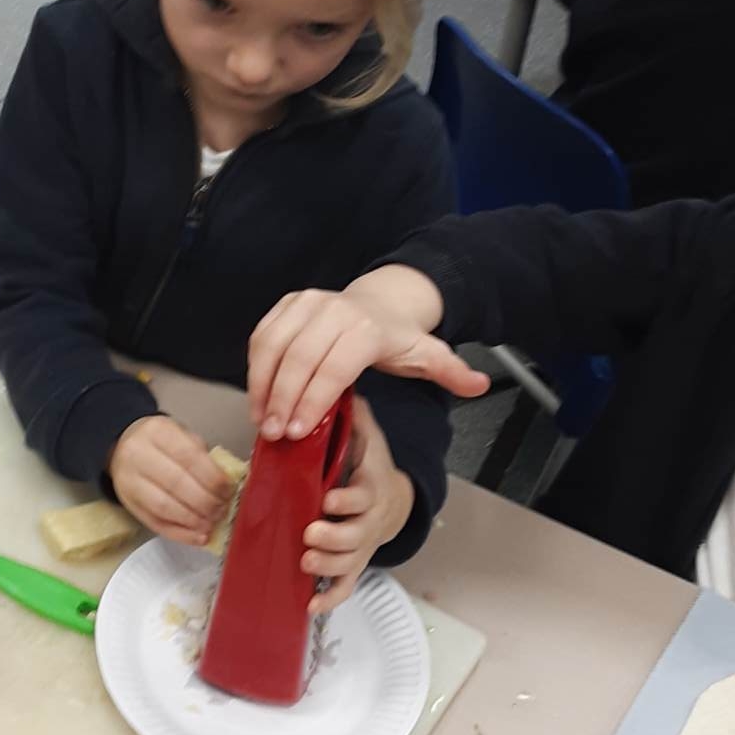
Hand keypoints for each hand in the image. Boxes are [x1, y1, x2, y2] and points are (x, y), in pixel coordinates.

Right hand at [108, 415, 233, 545]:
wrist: (124, 448)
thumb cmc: (162, 444)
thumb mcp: (183, 437)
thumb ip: (204, 458)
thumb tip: (227, 486)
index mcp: (157, 432)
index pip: (189, 457)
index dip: (212, 478)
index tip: (227, 490)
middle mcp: (138, 455)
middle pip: (176, 483)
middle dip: (205, 501)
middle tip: (222, 509)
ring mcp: (130, 483)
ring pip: (164, 507)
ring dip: (194, 520)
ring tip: (212, 523)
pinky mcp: (130, 505)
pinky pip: (156, 524)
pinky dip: (181, 534)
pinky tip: (199, 536)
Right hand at [249, 266, 489, 441]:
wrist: (381, 299)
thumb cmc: (398, 337)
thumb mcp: (429, 355)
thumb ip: (451, 373)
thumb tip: (479, 385)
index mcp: (365, 328)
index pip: (332, 368)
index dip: (311, 402)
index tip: (296, 433)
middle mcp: (333, 309)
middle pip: (297, 359)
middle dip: (281, 400)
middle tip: (273, 435)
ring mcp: (307, 303)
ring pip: (273, 345)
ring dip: (261, 385)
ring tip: (260, 420)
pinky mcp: (287, 303)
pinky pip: (263, 335)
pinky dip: (255, 367)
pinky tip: (258, 396)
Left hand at [302, 398, 411, 611]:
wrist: (393, 500)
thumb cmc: (370, 467)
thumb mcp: (367, 438)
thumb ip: (355, 418)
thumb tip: (341, 389)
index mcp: (369, 488)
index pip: (362, 497)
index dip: (347, 501)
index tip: (329, 501)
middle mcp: (366, 521)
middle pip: (354, 536)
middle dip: (332, 538)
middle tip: (310, 534)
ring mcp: (360, 545)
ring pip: (347, 563)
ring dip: (327, 567)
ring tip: (306, 563)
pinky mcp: (353, 564)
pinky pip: (345, 586)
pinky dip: (329, 599)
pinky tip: (311, 606)